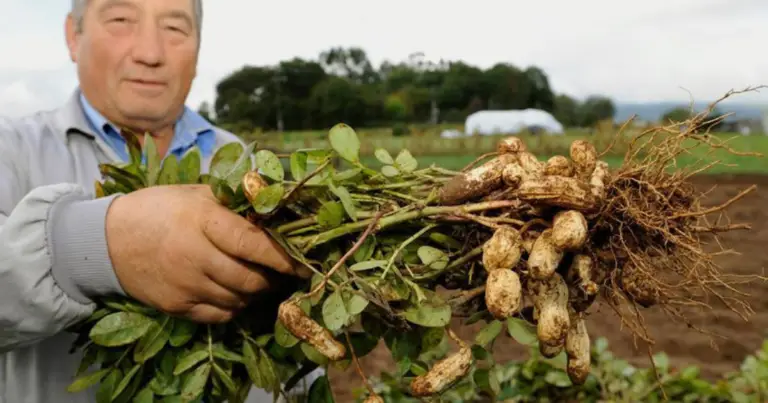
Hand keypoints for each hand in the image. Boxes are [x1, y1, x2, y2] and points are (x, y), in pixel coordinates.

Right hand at [104, 184, 310, 322]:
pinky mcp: (176, 306)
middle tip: (281, 272)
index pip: (252, 243)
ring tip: (257, 279)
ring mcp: (184, 284)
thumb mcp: (196, 194)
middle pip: (250, 279)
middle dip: (272, 278)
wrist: (107, 239)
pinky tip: (234, 292)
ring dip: (255, 293)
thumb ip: (235, 202)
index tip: (302, 263)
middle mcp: (194, 255)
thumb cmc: (160, 209)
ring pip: (239, 300)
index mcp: (202, 220)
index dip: (282, 256)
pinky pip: (220, 315)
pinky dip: (235, 306)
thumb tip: (278, 203)